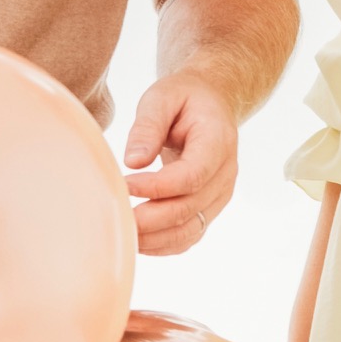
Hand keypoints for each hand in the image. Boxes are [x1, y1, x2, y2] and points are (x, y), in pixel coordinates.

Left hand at [122, 70, 237, 256]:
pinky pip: (190, 235)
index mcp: (218, 141)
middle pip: (189, 208)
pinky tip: (138, 240)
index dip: (158, 187)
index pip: (192, 175)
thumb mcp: (162, 97)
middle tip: (115, 215)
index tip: (124, 185)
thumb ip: (148, 126)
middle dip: (150, 218)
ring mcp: (220, 194)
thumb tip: (133, 162)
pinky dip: (164, 244)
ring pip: (190, 229)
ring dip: (155, 238)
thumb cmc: (184, 97)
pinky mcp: (209, 207)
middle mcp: (226, 173)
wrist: (211, 103)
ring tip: (121, 232)